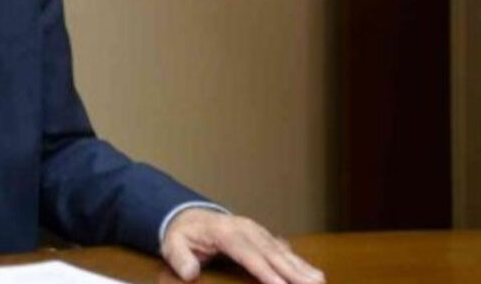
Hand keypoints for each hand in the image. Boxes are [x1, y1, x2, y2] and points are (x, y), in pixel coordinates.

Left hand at [160, 208, 324, 283]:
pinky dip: (296, 260)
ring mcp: (255, 231)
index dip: (265, 271)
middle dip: (293, 270)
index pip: (248, 254)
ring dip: (301, 266)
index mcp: (224, 233)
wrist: (187, 215)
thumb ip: (180, 258)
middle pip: (271, 252)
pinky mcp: (261, 235)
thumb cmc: (182, 234)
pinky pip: (281, 248)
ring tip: (319, 279)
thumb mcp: (172, 244)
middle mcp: (245, 230)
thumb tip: (189, 272)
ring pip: (280, 250)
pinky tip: (310, 271)